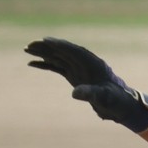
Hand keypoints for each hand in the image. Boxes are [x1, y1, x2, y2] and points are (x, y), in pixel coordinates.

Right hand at [24, 36, 147, 133]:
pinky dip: (45, 65)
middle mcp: (85, 64)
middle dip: (47, 47)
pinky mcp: (74, 77)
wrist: (121, 106)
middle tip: (30, 44)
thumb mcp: (105, 98)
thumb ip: (91, 94)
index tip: (46, 40)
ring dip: (43, 53)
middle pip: (63, 52)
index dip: (61, 45)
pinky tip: (32, 63)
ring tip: (26, 49)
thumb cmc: (117, 101)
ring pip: (58, 58)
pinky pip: (57, 68)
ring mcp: (78, 69)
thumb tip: (75, 93)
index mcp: (94, 64)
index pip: (75, 50)